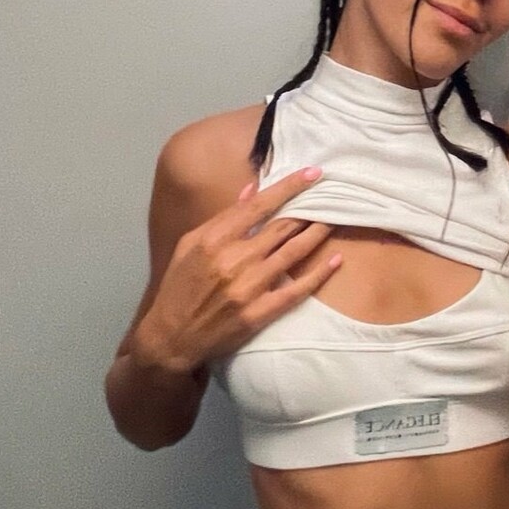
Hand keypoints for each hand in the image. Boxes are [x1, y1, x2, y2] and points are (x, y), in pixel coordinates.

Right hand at [131, 168, 341, 372]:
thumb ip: (224, 216)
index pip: (260, 205)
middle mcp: (234, 260)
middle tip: (333, 194)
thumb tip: (253, 189)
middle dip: (310, 208)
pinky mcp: (259, 313)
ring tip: (336, 219)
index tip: (312, 173)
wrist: (172, 336)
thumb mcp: (192, 244)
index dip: (289, 187)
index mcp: (215, 239)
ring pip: (294, 252)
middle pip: (283, 226)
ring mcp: (249, 287)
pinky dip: (318, 274)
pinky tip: (336, 260)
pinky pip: (297, 289)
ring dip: (318, 233)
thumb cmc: (180, 285)